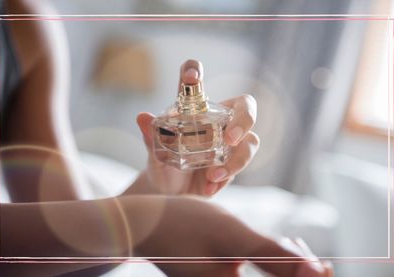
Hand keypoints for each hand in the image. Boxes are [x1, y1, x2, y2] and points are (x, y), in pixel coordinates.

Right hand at [125, 195, 332, 276]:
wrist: (144, 223)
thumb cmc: (184, 224)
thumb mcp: (233, 236)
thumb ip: (276, 257)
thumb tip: (319, 272)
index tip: (325, 265)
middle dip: (299, 273)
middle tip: (303, 250)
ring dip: (285, 269)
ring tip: (290, 246)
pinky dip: (270, 266)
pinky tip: (270, 249)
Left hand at [135, 59, 259, 195]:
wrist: (169, 194)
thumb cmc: (164, 167)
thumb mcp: (155, 153)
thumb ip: (151, 137)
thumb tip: (142, 117)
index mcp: (194, 110)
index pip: (196, 82)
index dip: (195, 70)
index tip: (191, 77)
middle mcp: (217, 122)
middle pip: (246, 108)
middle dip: (244, 119)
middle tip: (230, 138)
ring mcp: (229, 144)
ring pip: (251, 142)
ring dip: (236, 160)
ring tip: (213, 175)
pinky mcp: (233, 165)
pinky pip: (239, 167)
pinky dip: (225, 178)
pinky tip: (208, 188)